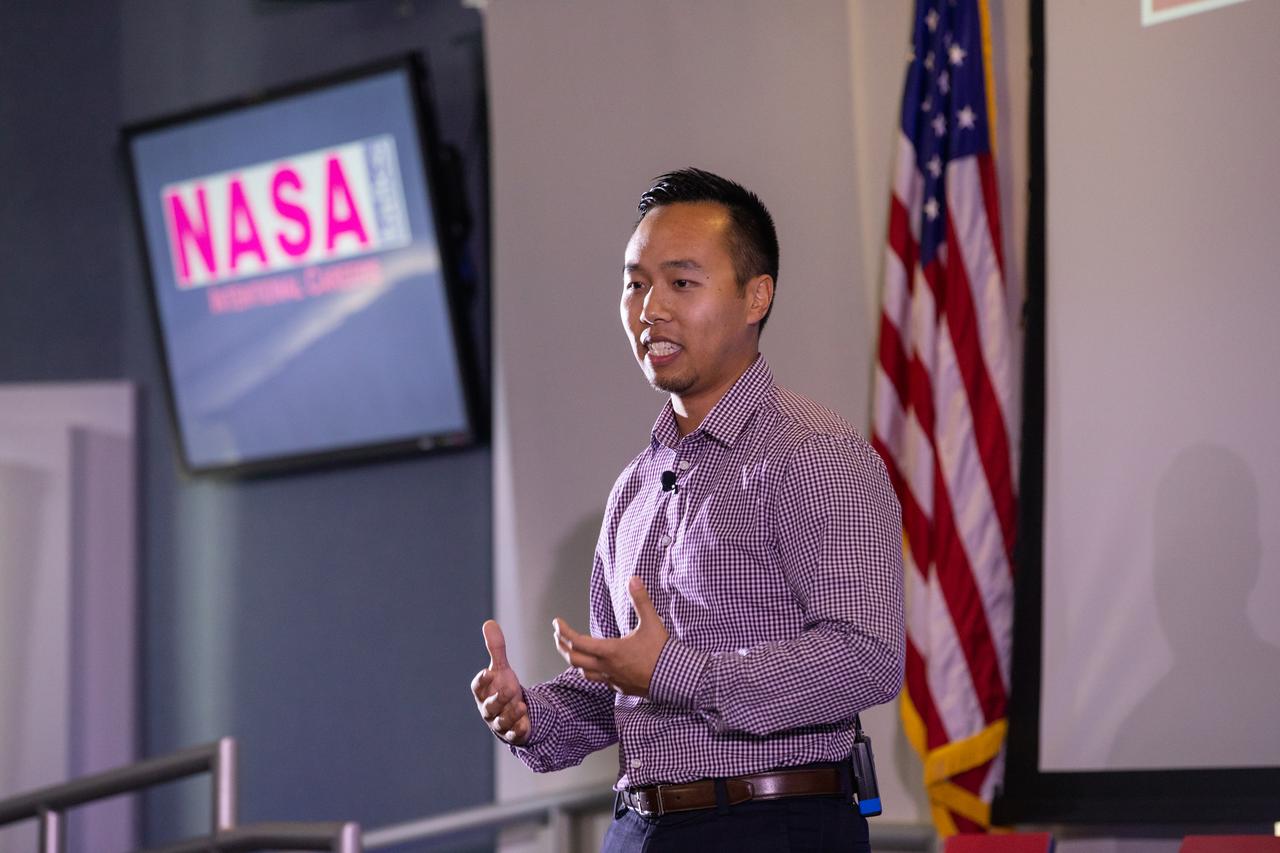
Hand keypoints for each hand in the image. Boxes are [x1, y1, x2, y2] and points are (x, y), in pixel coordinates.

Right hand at [471, 620, 530, 745]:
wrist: (514, 713)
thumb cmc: (502, 688)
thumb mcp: (502, 669)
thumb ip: (496, 649)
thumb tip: (489, 623)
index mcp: (484, 693)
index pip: (478, 688)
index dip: (481, 681)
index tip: (488, 672)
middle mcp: (489, 709)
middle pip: (489, 706)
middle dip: (498, 698)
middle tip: (510, 688)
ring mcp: (501, 723)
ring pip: (502, 722)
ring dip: (510, 715)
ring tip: (521, 706)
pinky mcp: (513, 733)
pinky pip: (514, 735)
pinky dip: (518, 730)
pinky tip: (525, 724)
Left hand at [553, 576, 668, 697]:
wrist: (675, 679)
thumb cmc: (662, 651)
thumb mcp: (652, 622)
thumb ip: (641, 600)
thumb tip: (633, 579)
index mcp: (610, 650)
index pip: (577, 641)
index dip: (564, 631)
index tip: (557, 622)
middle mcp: (606, 667)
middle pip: (573, 659)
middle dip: (562, 646)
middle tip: (558, 634)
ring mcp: (611, 679)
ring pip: (583, 673)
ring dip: (574, 660)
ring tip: (571, 650)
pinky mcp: (619, 687)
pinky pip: (597, 680)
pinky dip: (590, 671)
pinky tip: (594, 666)